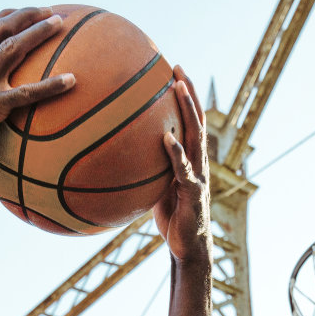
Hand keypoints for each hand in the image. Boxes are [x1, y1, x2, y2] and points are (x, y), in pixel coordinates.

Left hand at [153, 67, 211, 264]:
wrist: (188, 247)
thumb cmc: (171, 218)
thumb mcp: (155, 187)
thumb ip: (145, 168)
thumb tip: (116, 154)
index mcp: (191, 159)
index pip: (189, 121)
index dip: (184, 97)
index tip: (173, 71)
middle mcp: (198, 162)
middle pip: (196, 120)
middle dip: (189, 92)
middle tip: (178, 67)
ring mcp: (198, 175)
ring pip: (195, 136)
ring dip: (188, 110)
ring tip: (177, 88)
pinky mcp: (193, 193)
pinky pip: (183, 169)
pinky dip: (175, 152)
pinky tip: (166, 138)